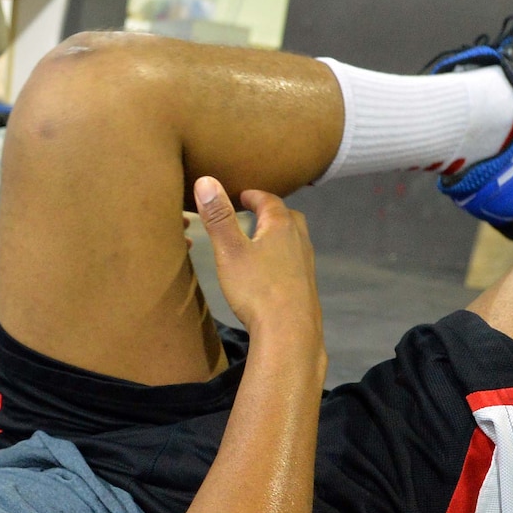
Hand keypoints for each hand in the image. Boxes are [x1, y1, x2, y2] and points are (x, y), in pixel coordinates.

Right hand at [194, 177, 321, 348]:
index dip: (253, 196)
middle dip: (271, 213)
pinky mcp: (307, 286)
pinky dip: (284, 258)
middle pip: (287, 217)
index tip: (241, 195)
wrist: (289, 331)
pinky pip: (296, 262)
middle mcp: (299, 240)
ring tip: (261, 241)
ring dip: (279, 236)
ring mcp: (306, 265)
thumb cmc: (257, 289)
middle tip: (254, 214)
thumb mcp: (230, 250)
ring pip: (294, 240)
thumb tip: (206, 181)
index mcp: (281, 226)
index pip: (269, 200)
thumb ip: (218, 217)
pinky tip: (271, 273)